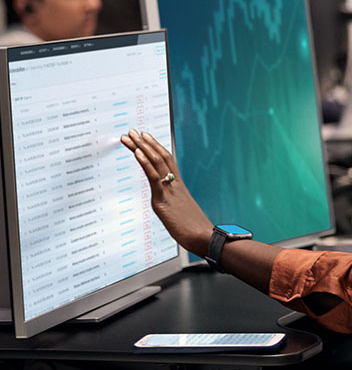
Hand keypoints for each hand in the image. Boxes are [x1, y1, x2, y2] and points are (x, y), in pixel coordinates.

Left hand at [121, 129, 212, 255]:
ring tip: (130, 136)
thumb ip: (177, 208)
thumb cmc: (198, 232)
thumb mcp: (185, 215)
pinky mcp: (163, 200)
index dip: (155, 148)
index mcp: (179, 187)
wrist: (204, 238)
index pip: (167, 162)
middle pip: (160, 157)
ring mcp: (170, 191)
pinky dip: (145, 163)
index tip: (145, 137)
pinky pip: (153, 178)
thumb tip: (174, 211)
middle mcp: (175, 185)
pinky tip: (137, 153)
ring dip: (141, 147)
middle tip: (132, 131)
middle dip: (145, 143)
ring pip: (156, 163)